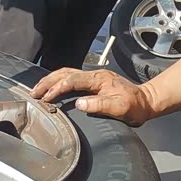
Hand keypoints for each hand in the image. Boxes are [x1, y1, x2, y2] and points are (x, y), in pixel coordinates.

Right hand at [31, 68, 158, 126]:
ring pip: (66, 73)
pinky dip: (58, 82)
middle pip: (64, 73)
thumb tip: (79, 103)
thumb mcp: (120, 107)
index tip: (46, 99)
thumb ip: (100, 105)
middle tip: (34, 93)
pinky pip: (71, 78)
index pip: (71, 80)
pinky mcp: (93, 83)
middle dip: (47, 82)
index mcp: (99, 79)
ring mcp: (93, 78)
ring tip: (38, 90)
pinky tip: (52, 88)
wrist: (147, 102)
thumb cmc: (135, 106)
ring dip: (50, 81)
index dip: (57, 89)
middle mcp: (94, 75)